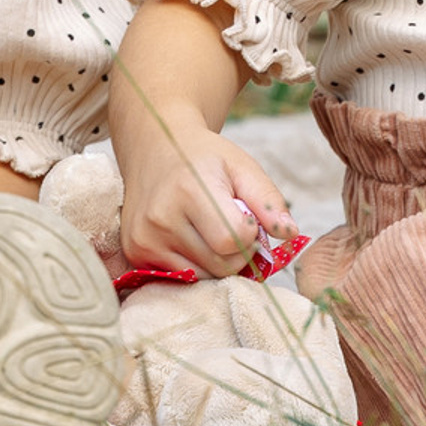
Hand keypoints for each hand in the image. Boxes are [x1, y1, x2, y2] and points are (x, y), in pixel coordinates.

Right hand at [117, 111, 295, 279]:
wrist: (155, 148)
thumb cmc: (205, 158)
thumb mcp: (242, 166)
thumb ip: (268, 200)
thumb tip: (290, 233)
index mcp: (190, 190)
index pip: (233, 239)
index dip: (250, 233)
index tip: (246, 216)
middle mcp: (161, 217)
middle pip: (220, 264)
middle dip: (237, 252)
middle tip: (232, 225)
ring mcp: (144, 238)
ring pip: (203, 278)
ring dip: (217, 262)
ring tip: (209, 230)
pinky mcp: (135, 252)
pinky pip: (181, 278)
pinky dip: (196, 265)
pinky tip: (191, 238)